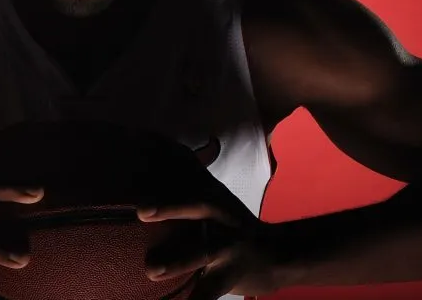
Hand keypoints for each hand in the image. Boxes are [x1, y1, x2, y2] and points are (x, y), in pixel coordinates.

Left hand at [136, 171, 278, 298]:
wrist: (280, 254)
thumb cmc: (233, 223)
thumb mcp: (216, 195)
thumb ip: (188, 170)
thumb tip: (154, 138)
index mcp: (214, 201)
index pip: (190, 184)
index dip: (168, 178)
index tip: (141, 174)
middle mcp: (221, 221)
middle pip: (198, 210)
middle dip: (171, 209)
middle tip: (141, 211)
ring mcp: (227, 251)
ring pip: (202, 255)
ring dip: (177, 262)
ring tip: (151, 270)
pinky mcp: (228, 279)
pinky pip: (207, 295)